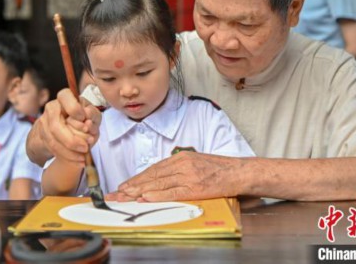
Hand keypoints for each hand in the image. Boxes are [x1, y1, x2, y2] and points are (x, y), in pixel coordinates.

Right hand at [26, 88, 100, 165]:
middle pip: (56, 126)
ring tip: (83, 157)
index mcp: (64, 97)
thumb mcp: (92, 114)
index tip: (85, 122)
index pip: (65, 97)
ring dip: (69, 151)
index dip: (75, 110)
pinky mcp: (43, 136)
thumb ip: (93, 114)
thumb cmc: (84, 118)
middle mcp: (52, 108)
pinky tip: (78, 160)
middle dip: (72, 139)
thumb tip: (87, 116)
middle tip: (87, 146)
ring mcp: (45, 122)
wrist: (67, 127)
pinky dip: (66, 156)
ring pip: (53, 140)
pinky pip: (53, 149)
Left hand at [116, 152, 242, 201]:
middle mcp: (181, 164)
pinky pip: (172, 192)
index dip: (137, 178)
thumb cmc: (218, 169)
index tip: (124, 185)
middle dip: (133, 185)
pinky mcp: (195, 187)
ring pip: (158, 183)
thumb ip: (178, 168)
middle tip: (117, 192)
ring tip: (125, 196)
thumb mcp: (195, 162)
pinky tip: (145, 197)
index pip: (154, 169)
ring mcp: (188, 175)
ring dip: (139, 191)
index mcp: (181, 157)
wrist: (238, 171)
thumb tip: (161, 178)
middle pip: (152, 176)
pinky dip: (157, 195)